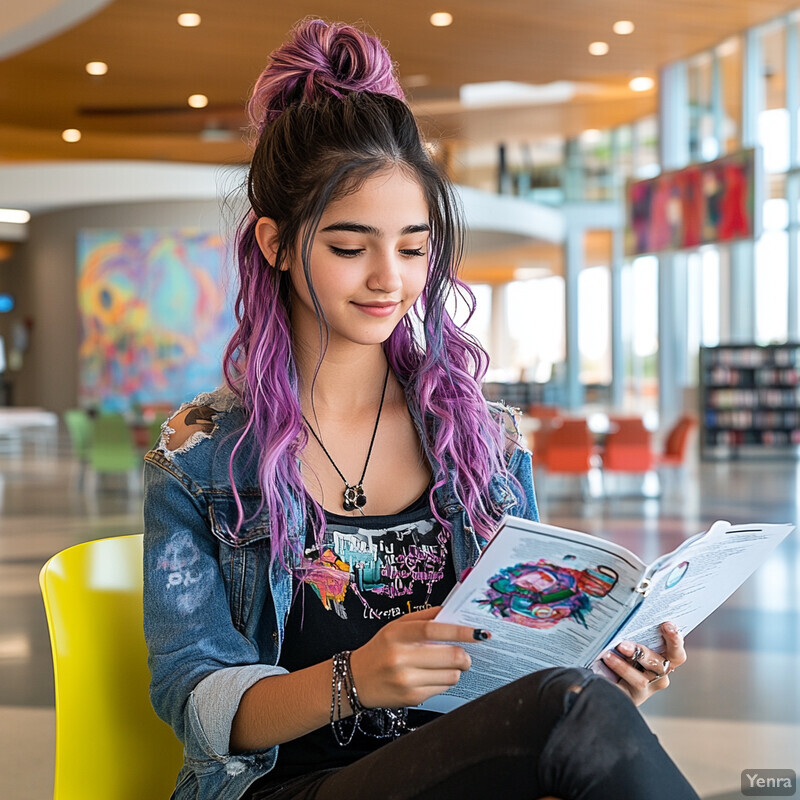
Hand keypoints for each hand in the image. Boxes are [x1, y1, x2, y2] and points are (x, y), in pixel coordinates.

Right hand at [349, 606, 486, 708]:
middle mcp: (401, 658)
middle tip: (465, 654)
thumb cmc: (381, 649)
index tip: (479, 633)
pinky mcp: (412, 698)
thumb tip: (455, 612)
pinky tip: (431, 676)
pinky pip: (443, 688)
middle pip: (450, 656)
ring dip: (455, 669)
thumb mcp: (397, 626)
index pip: (434, 630)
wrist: (356, 680)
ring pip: (452, 675)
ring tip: (443, 665)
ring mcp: (407, 680)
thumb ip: (426, 617)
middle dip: (465, 655)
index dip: (460, 631)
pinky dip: (444, 681)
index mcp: (397, 634)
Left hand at [601, 622, 686, 705]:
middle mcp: (659, 676)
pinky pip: (622, 690)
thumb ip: (634, 632)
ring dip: (623, 667)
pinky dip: (610, 679)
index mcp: (665, 659)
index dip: (675, 639)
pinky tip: (601, 669)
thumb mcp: (632, 642)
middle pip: (659, 666)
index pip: (677, 652)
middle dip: (642, 653)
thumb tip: (625, 607)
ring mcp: (646, 688)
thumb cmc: (624, 653)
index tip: (666, 625)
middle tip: (623, 645)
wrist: (609, 680)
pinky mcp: (629, 698)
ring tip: (608, 656)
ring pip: (641, 680)